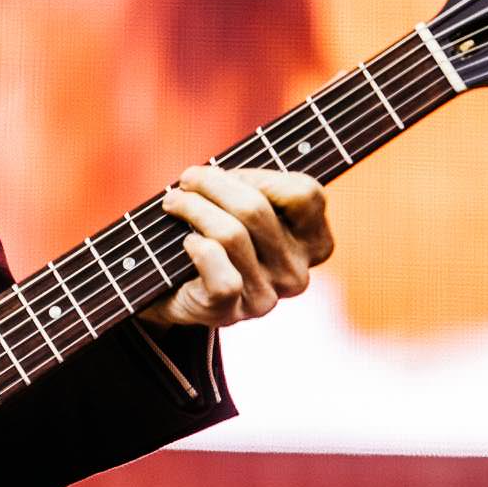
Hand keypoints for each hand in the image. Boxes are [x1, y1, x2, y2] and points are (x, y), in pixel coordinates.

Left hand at [139, 165, 333, 329]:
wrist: (177, 290)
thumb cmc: (217, 236)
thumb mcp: (246, 206)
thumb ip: (253, 185)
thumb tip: (224, 175)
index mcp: (314, 245)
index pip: (305, 194)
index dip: (262, 175)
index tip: (232, 175)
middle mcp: (295, 274)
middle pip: (257, 209)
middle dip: (213, 184)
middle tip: (188, 180)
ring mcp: (264, 297)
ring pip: (230, 234)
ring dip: (193, 208)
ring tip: (174, 202)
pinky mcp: (228, 311)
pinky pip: (217, 269)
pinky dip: (197, 247)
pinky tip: (187, 242)